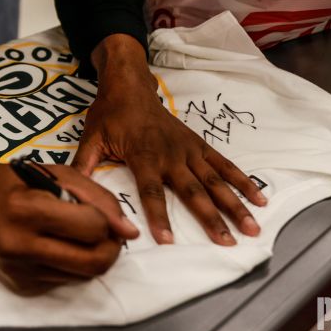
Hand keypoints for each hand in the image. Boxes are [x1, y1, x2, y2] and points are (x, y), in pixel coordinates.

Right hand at [0, 158, 139, 295]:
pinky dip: (71, 265)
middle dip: (110, 247)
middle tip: (106, 233)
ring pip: (83, 275)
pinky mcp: (19, 286)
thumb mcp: (55, 173)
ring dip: (93, 256)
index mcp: (26, 209)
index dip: (107, 220)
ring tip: (80, 237)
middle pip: (93, 262)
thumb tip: (129, 232)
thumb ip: (97, 197)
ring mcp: (18, 270)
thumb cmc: (13, 182)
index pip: (92, 227)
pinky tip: (57, 246)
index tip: (100, 213)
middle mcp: (18, 244)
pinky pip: (65, 281)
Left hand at [74, 35, 266, 245]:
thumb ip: (83, 165)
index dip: (158, 215)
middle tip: (226, 243)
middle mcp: (170, 155)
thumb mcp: (90, 138)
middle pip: (193, 191)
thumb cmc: (109, 114)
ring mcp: (189, 150)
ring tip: (252, 228)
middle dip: (211, 218)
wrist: (130, 86)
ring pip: (216, 181)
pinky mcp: (199, 145)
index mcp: (143, 155)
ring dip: (235, 205)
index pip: (151, 191)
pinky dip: (243, 181)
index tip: (168, 240)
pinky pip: (225, 165)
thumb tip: (70, 191)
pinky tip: (260, 199)